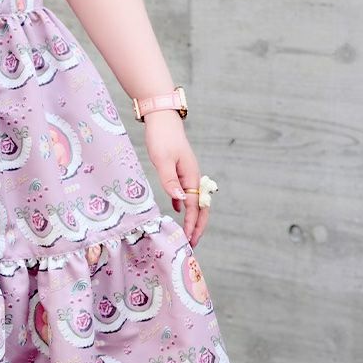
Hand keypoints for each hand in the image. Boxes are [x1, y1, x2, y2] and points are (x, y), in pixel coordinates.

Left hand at [142, 110, 208, 246]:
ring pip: (194, 201)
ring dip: (192, 218)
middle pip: (201, 207)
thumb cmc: (161, 137)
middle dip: (198, 226)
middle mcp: (193, 176)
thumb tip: (180, 202)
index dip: (192, 225)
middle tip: (192, 243)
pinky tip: (177, 211)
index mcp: (191, 176)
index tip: (188, 240)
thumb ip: (170, 181)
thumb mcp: (162, 160)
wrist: (162, 118)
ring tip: (187, 233)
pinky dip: (184, 205)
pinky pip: (186, 192)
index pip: (194, 207)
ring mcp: (188, 173)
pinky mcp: (180, 170)